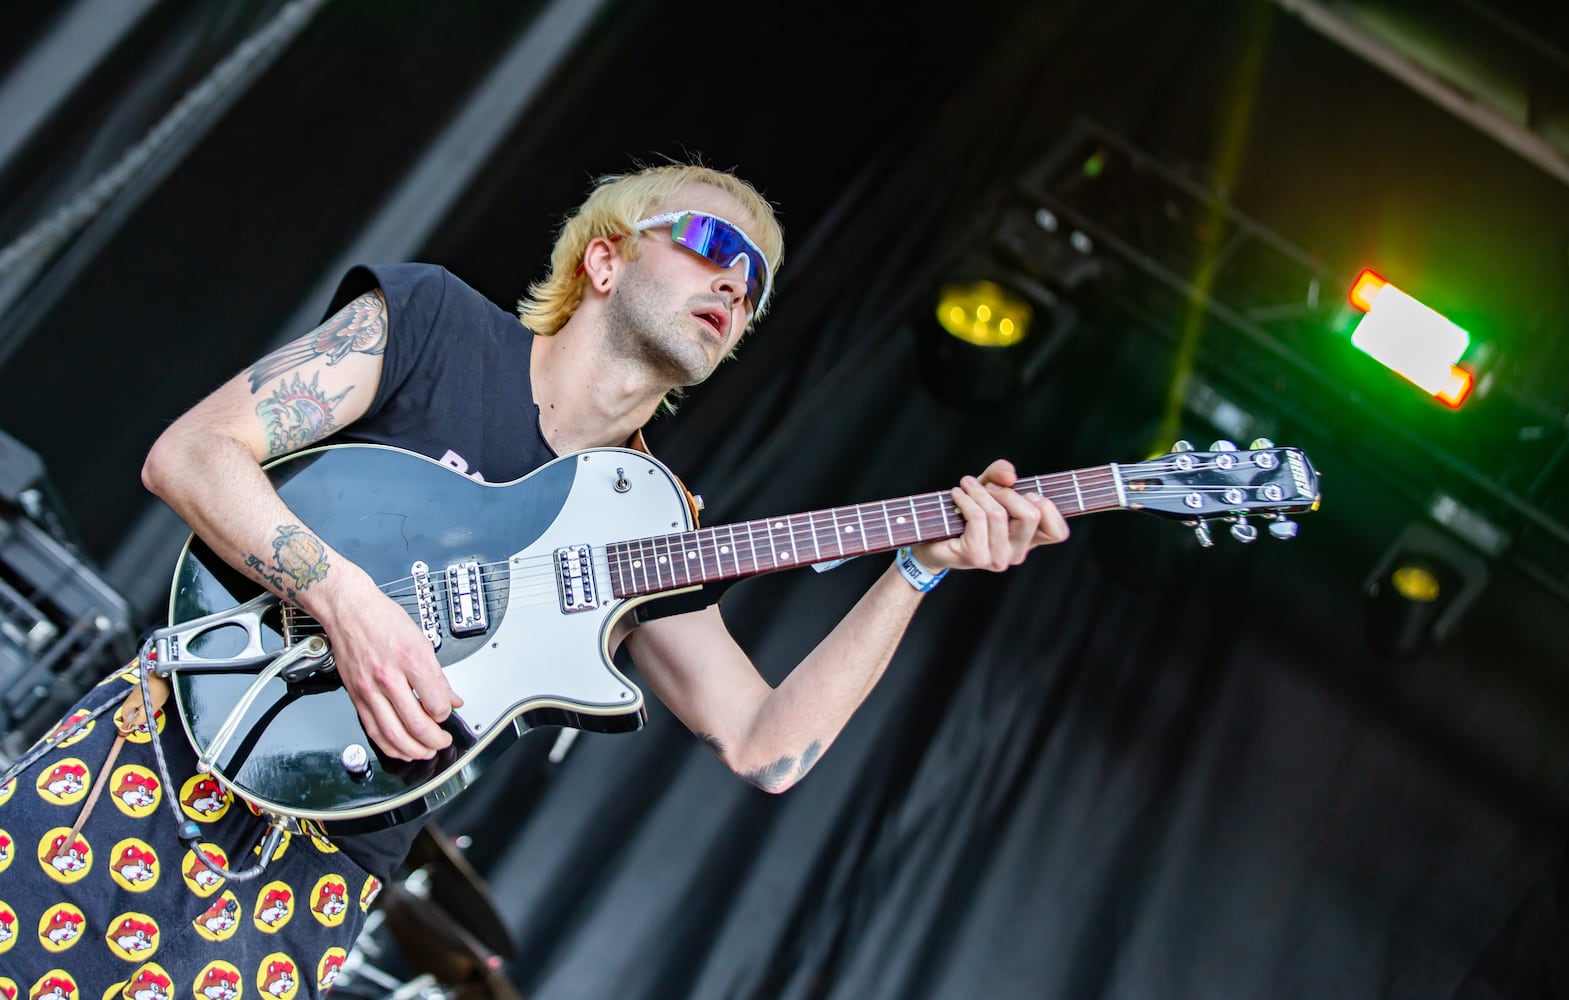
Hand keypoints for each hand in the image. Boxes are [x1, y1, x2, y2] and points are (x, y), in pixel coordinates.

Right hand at [318, 577, 464, 760]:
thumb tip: (452, 698)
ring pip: (394, 734)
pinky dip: (390, 746)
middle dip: (435, 739)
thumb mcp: (421, 640)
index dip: (446, 714)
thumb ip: (437, 675)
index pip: (436, 703)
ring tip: (427, 751)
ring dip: (414, 750)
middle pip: (416, 724)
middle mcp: (388, 677)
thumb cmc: (382, 619)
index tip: (448, 712)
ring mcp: (369, 690)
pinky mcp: (356, 697)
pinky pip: (373, 731)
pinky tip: (402, 750)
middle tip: (443, 740)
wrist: (348, 611)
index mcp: (410, 659)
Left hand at [911, 459, 1067, 572]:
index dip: (1048, 507)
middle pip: (1032, 515)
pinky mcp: (976, 556)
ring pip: (999, 514)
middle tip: (988, 487)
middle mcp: (1017, 553)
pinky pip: (978, 518)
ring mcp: (998, 558)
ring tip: (966, 485)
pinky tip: (957, 494)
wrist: (932, 540)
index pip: (1058, 533)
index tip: (1027, 493)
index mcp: (1028, 539)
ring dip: (980, 491)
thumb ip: (1001, 474)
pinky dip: (966, 499)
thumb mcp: (988, 487)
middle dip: (1008, 492)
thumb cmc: (965, 513)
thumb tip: (1010, 476)